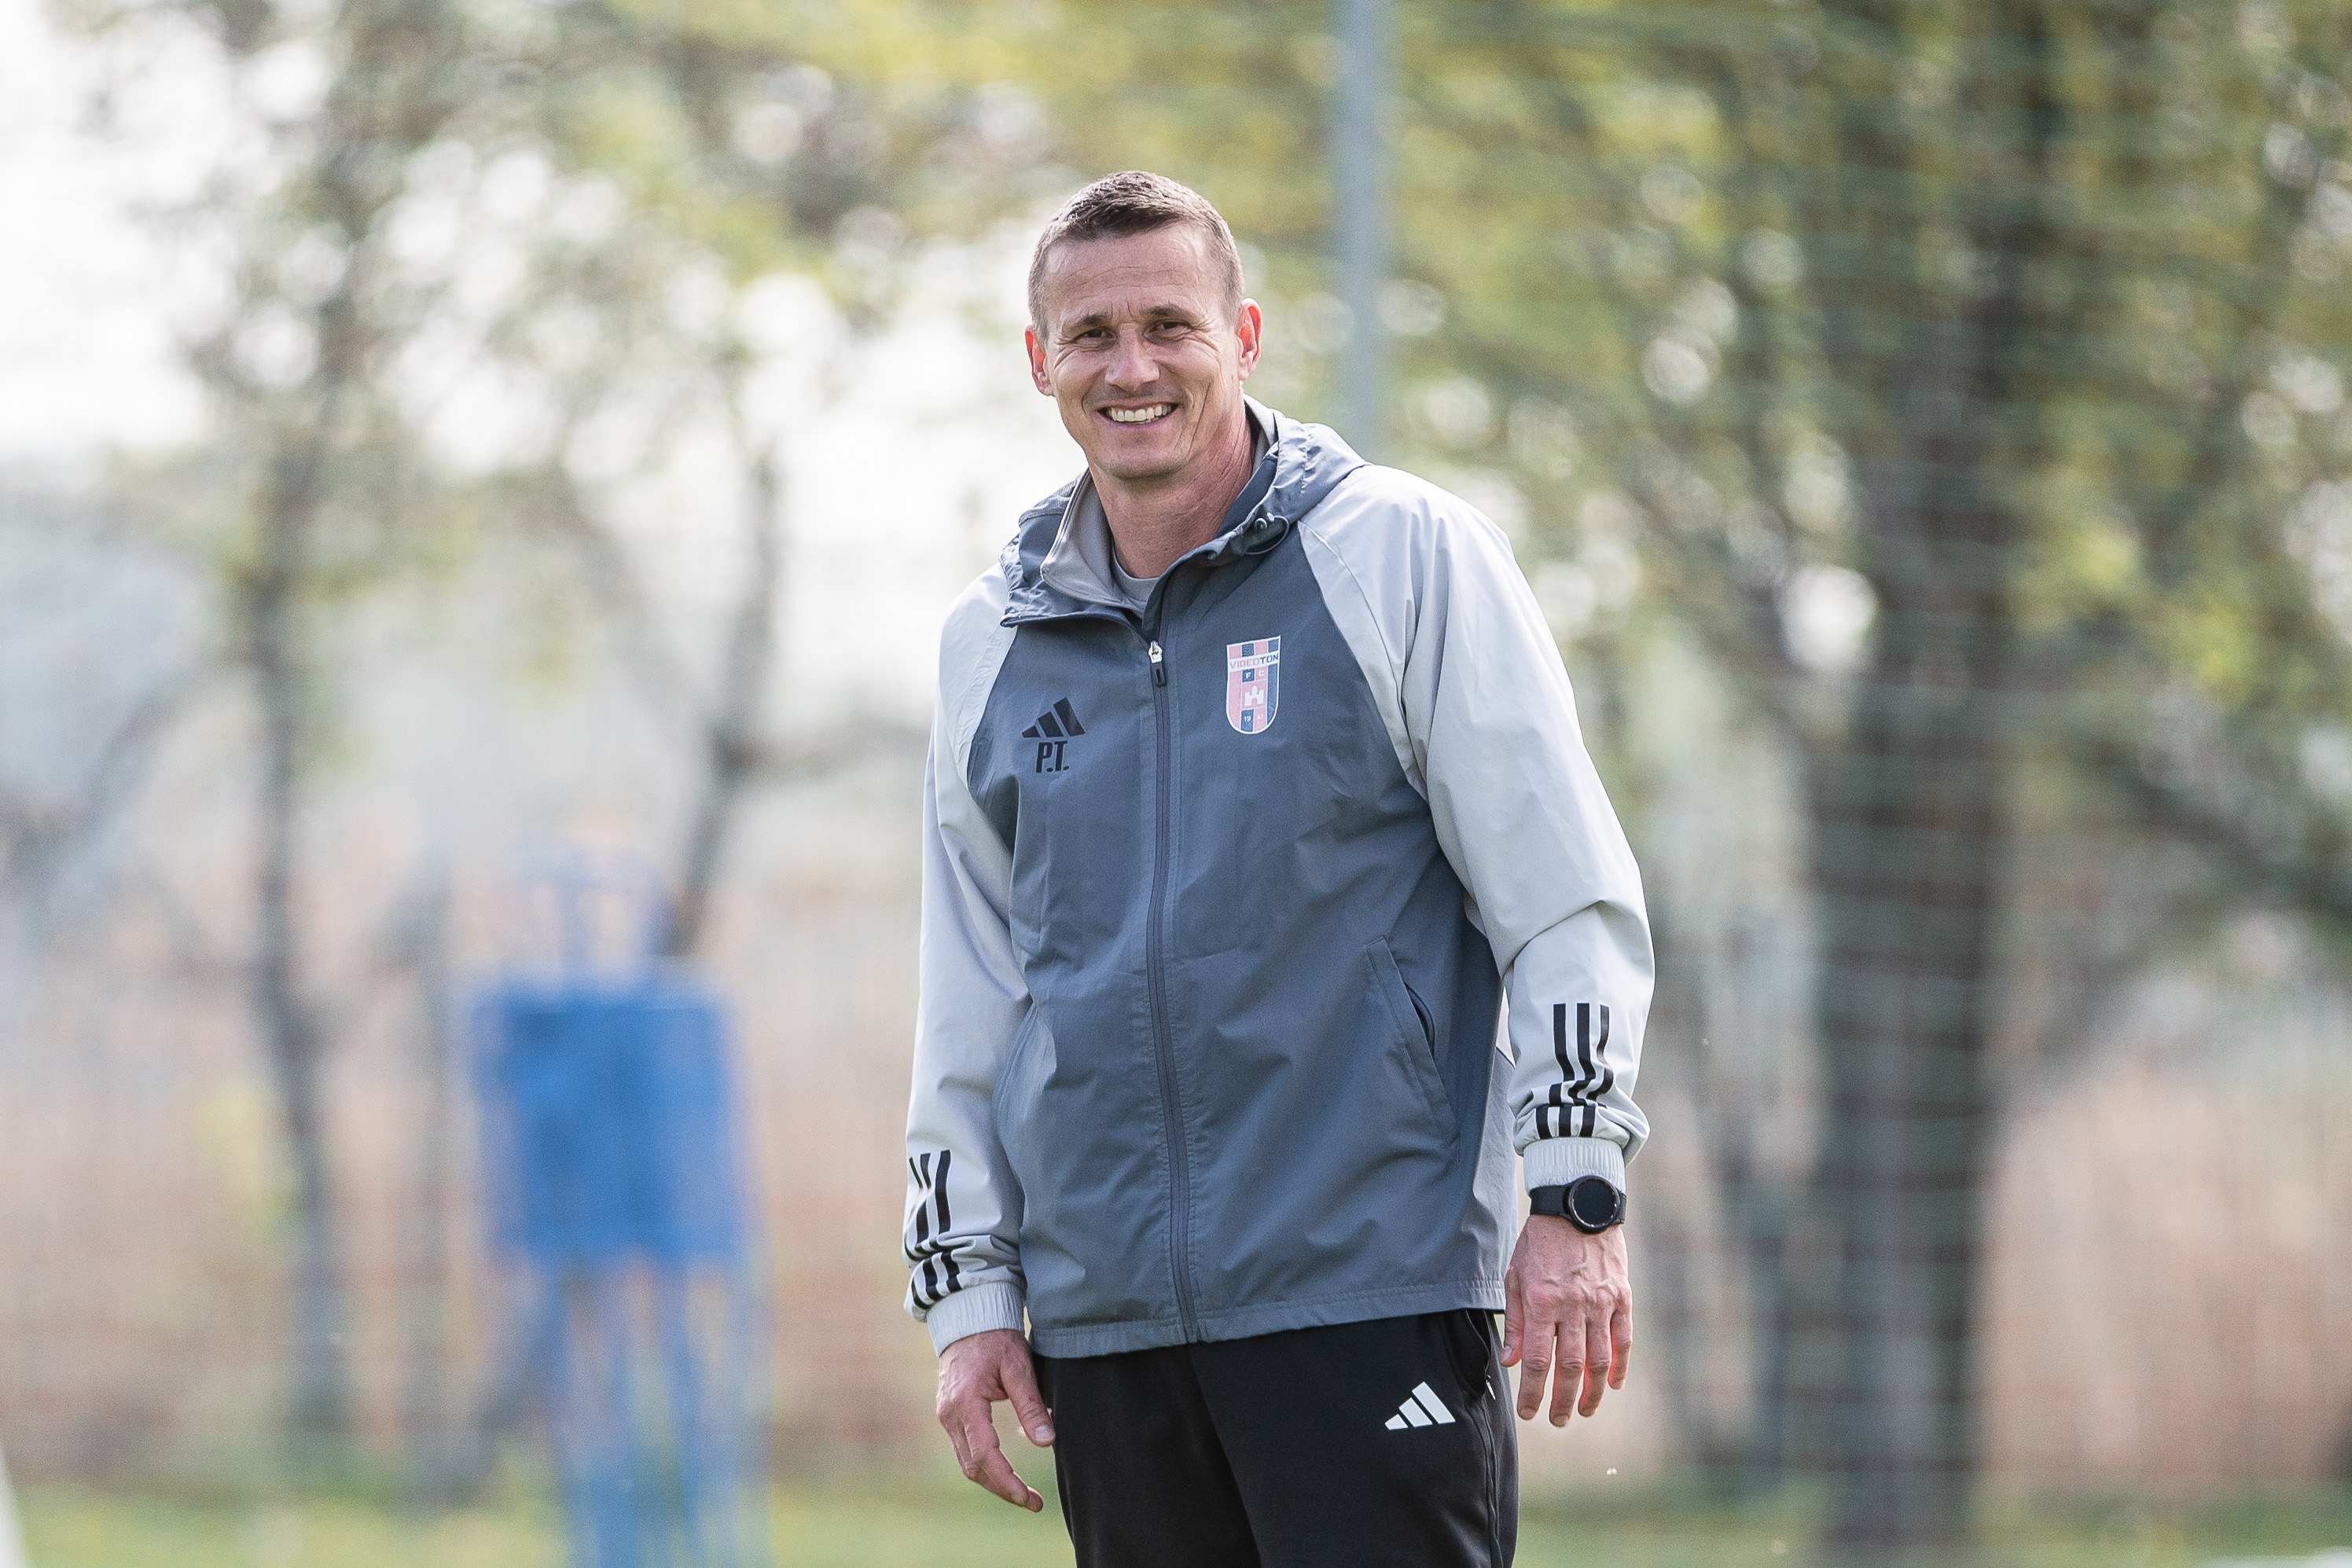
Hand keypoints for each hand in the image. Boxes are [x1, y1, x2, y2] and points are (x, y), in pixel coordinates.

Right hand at [936, 1327, 1054, 1510]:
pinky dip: (984, 1467)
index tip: (1028, 1498)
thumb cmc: (995, 1338)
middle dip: (1003, 1489)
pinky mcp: (950, 1416)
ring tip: (1024, 1495)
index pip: (984, 1454)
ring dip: (994, 1482)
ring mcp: (946, 1416)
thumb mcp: (1019, 1366)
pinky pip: (965, 1450)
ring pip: (967, 1463)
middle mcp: (950, 1414)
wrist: (968, 1319)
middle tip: (1034, 1503)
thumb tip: (1046, 1442)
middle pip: (973, 1467)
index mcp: (966, 1402)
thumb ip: (1031, 1404)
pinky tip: (1005, 1473)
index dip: (1006, 1480)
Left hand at [1500, 1215, 1631, 1424]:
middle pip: (1571, 1367)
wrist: (1577, 1205)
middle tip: (1558, 1420)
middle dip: (1563, 1401)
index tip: (1528, 1413)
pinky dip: (1620, 1366)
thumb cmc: (1540, 1242)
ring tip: (1585, 1411)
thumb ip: (1514, 1320)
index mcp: (1542, 1301)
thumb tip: (1511, 1361)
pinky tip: (1613, 1384)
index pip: (1537, 1359)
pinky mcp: (1622, 1296)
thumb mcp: (1515, 1275)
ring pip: (1600, 1360)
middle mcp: (1573, 1306)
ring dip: (1593, 1393)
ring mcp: (1601, 1302)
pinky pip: (1623, 1339)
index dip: (1533, 1392)